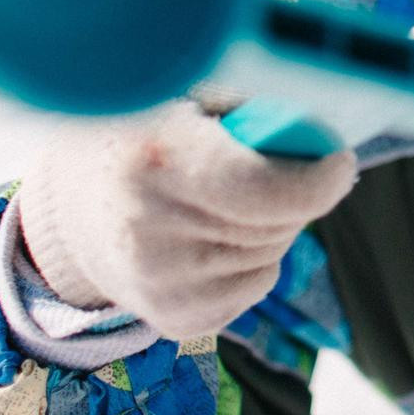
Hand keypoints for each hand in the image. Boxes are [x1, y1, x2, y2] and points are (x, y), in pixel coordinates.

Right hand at [17, 101, 358, 338]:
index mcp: (156, 160)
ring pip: (272, 257)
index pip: (265, 191)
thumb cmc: (146, 131)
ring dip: (273, 227)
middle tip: (275, 167)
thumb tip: (322, 132)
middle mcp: (151, 231)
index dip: (318, 180)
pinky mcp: (170, 320)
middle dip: (295, 195)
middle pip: (277, 224)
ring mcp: (157, 284)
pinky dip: (255, 262)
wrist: (73, 204)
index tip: (340, 161)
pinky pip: (255, 289)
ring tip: (231, 197)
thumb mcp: (187, 94)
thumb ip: (251, 106)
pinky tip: (215, 234)